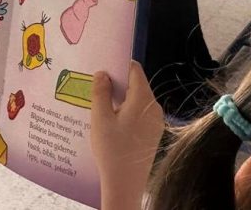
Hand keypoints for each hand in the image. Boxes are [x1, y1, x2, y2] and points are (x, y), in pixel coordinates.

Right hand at [91, 61, 162, 209]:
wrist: (126, 185)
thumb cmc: (112, 150)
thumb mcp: (100, 118)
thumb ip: (101, 92)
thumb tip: (103, 74)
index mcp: (143, 100)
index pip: (135, 70)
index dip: (119, 65)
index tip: (102, 67)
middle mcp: (154, 108)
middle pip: (136, 85)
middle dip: (116, 84)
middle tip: (95, 86)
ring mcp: (156, 122)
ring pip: (137, 101)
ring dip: (119, 100)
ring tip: (99, 104)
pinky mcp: (153, 134)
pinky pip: (139, 115)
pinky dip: (125, 112)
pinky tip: (110, 122)